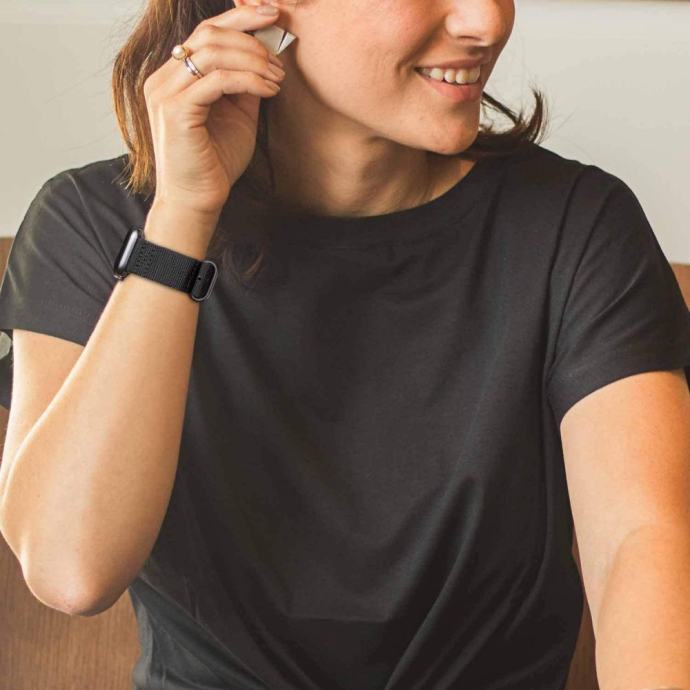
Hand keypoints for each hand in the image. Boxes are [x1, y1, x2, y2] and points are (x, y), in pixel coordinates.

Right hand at [143, 2, 286, 223]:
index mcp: (173, 76)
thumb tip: (266, 54)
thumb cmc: (215, 163)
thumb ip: (244, 83)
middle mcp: (163, 79)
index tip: (272, 14)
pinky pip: (218, 80)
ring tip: (277, 77)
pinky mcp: (176, 111)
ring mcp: (165, 93)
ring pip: (213, 51)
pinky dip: (249, 80)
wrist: (197, 201)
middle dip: (251, 39)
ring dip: (254, 60)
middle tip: (280, 59)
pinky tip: (270, 90)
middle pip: (209, 34)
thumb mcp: (237, 114)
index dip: (240, 19)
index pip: (205, 32)